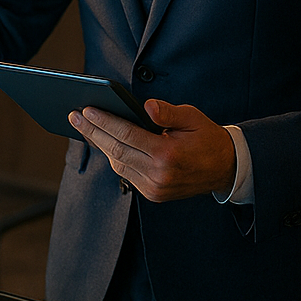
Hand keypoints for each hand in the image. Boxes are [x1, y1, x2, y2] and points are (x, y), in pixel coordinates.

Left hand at [69, 99, 236, 201]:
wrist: (226, 169)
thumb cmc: (207, 138)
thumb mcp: (192, 117)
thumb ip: (167, 112)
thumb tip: (145, 106)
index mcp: (168, 155)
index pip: (127, 134)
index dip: (104, 121)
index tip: (86, 110)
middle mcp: (159, 175)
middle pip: (116, 150)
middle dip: (92, 132)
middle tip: (73, 116)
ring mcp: (155, 188)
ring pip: (118, 164)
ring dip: (100, 145)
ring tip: (84, 127)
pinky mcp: (153, 194)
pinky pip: (126, 174)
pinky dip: (114, 157)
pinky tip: (104, 143)